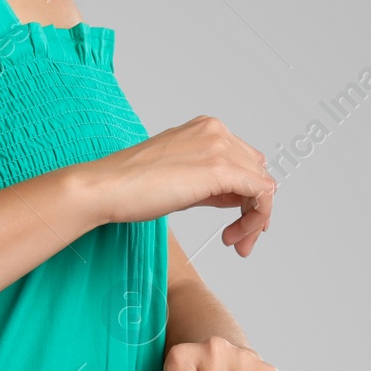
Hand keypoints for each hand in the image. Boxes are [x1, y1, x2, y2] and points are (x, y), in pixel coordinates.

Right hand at [83, 116, 276, 256]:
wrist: (107, 188)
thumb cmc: (132, 187)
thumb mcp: (181, 179)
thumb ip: (211, 182)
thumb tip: (236, 195)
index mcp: (206, 129)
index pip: (245, 161)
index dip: (246, 195)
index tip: (234, 224)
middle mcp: (216, 131)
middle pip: (258, 172)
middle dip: (253, 209)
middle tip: (238, 240)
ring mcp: (219, 147)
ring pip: (262, 184)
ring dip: (254, 218)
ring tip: (235, 242)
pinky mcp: (220, 168)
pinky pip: (260, 193)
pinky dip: (255, 218)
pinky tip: (235, 235)